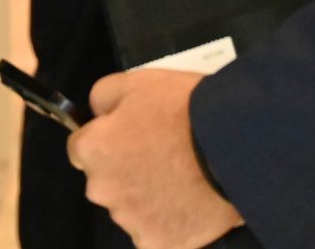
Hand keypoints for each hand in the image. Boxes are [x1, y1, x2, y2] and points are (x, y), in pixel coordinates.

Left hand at [68, 69, 242, 248]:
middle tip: (161, 156)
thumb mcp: (136, 82)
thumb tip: (96, 115)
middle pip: (105, 181)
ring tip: (182, 178)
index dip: (106, 140)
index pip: (81, 149)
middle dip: (125, 171)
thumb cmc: (184, 109)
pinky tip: (190, 202)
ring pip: (131, 208)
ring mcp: (130, 220)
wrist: (233, 147)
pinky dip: (169, 222)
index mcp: (93, 150)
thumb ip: (103, 98)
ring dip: (146, 197)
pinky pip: (156, 233)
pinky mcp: (159, 243)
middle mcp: (102, 189)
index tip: (130, 137)